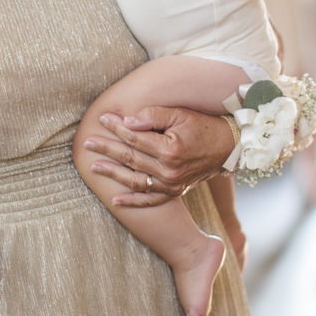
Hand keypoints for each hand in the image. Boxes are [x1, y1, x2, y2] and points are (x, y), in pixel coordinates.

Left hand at [83, 106, 233, 206]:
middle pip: (131, 159)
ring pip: (135, 181)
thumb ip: (153, 116)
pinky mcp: (175, 192)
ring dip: (112, 174)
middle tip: (87, 142)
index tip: (102, 119)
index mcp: (170, 149)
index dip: (117, 128)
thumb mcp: (180, 114)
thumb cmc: (203, 125)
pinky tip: (115, 200)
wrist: (228, 147)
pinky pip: (150, 200)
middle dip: (107, 149)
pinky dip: (133, 201)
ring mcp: (172, 184)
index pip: (135, 138)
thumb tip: (127, 122)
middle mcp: (170, 170)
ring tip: (94, 167)